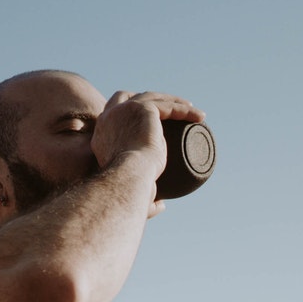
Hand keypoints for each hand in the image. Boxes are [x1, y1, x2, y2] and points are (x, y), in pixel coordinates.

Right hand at [92, 90, 204, 216]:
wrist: (128, 179)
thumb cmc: (128, 191)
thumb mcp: (132, 191)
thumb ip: (144, 201)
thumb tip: (161, 205)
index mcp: (102, 133)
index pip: (112, 112)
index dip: (128, 111)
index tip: (149, 119)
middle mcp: (109, 117)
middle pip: (129, 96)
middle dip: (147, 98)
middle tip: (169, 108)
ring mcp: (125, 110)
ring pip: (153, 98)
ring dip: (171, 101)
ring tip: (190, 109)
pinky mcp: (143, 109)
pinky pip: (168, 106)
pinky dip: (185, 111)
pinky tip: (199, 116)